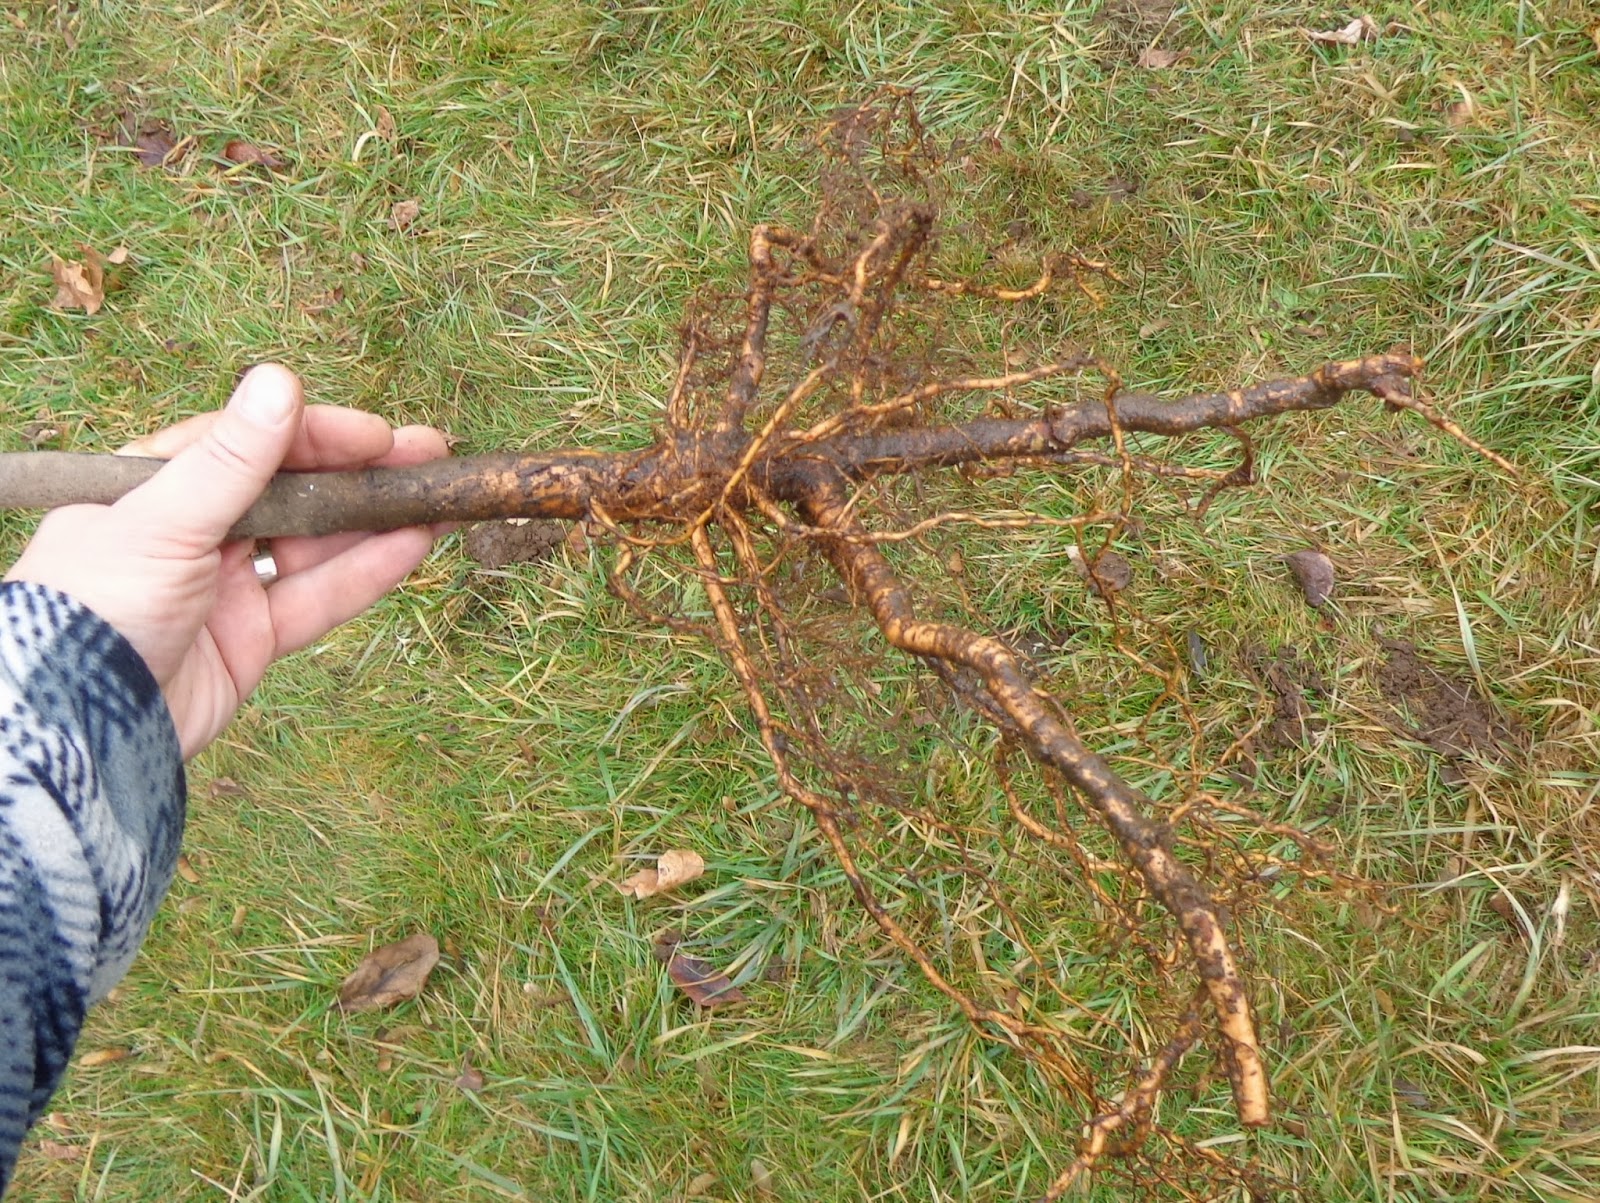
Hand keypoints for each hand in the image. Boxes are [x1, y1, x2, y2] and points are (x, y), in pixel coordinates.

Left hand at [5, 364, 449, 757]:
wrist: (78, 727)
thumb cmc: (94, 608)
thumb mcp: (162, 520)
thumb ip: (232, 459)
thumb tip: (281, 379)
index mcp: (152, 487)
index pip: (247, 444)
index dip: (315, 434)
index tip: (376, 434)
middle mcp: (192, 533)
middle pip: (292, 491)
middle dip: (360, 473)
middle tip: (428, 454)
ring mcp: (225, 589)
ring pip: (315, 545)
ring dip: (376, 521)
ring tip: (438, 499)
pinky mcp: (252, 642)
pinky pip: (319, 599)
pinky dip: (367, 572)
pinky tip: (413, 544)